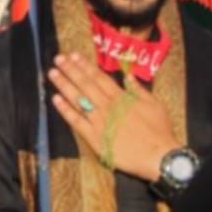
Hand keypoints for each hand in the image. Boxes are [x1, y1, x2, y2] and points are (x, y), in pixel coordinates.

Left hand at [48, 53, 178, 181]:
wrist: (158, 156)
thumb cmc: (159, 131)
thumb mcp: (154, 105)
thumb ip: (138, 90)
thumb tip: (128, 76)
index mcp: (121, 97)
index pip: (99, 78)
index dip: (85, 66)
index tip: (74, 56)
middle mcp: (107, 106)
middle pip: (86, 84)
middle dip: (71, 70)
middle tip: (58, 59)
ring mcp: (99, 121)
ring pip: (78, 99)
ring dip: (64, 85)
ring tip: (53, 73)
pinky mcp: (94, 137)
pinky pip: (76, 121)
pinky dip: (65, 110)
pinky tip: (55, 99)